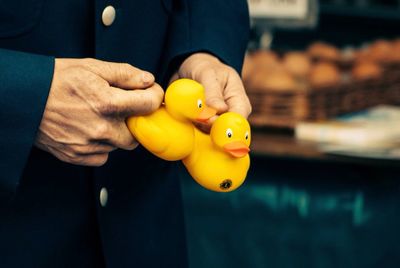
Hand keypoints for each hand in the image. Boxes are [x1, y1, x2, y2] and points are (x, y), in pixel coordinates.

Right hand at [35, 58, 163, 165]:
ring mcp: (89, 145)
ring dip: (118, 132)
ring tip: (100, 116)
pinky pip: (103, 156)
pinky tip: (90, 130)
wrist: (23, 99)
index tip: (148, 92)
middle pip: (138, 132)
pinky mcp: (78, 156)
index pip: (149, 104)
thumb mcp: (92, 67)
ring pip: (120, 145)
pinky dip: (102, 145)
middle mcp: (101, 128)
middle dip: (136, 119)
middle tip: (123, 107)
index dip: (153, 96)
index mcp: (107, 102)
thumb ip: (125, 74)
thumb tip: (148, 80)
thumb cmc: (56, 80)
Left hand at [170, 53, 251, 130]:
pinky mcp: (204, 125)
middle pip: (224, 131)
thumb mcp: (208, 74)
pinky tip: (186, 115)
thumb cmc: (205, 68)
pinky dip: (191, 126)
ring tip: (190, 109)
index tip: (208, 120)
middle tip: (195, 114)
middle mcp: (230, 115)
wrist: (193, 69)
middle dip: (207, 126)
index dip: (225, 124)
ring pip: (209, 133)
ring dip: (197, 125)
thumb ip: (213, 92)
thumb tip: (220, 109)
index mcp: (239, 102)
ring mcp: (217, 122)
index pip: (238, 120)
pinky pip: (198, 132)